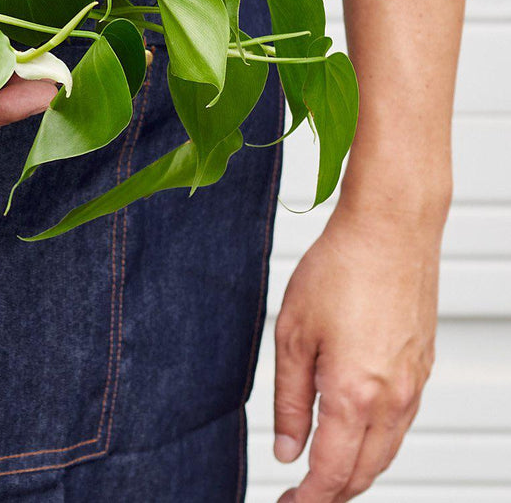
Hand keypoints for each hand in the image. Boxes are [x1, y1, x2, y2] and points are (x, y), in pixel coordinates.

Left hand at [272, 200, 443, 500]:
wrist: (390, 231)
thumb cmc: (338, 269)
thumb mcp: (292, 333)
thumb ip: (287, 398)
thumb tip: (285, 449)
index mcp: (353, 395)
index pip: (331, 472)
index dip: (307, 498)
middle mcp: (392, 400)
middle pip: (363, 473)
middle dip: (332, 494)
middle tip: (299, 496)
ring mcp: (413, 386)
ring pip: (385, 453)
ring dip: (355, 471)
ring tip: (321, 471)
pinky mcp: (421, 369)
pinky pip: (399, 425)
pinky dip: (375, 443)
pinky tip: (353, 432)